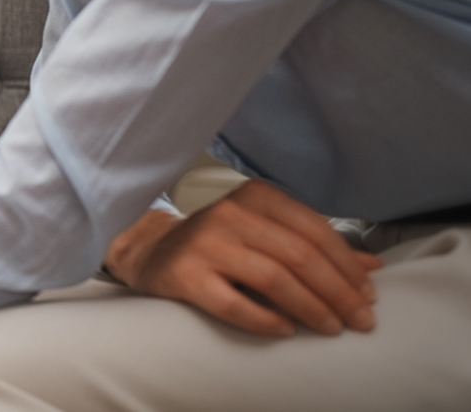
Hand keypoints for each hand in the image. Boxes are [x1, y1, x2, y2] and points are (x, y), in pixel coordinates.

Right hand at [104, 179, 382, 336]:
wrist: (153, 252)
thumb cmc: (221, 244)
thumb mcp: (267, 233)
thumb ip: (314, 245)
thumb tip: (372, 268)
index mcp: (255, 196)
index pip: (315, 230)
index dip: (347, 266)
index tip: (369, 295)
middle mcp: (230, 214)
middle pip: (299, 256)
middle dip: (338, 292)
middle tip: (361, 320)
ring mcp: (205, 244)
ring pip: (273, 279)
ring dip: (311, 308)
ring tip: (331, 327)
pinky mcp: (184, 275)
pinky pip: (233, 303)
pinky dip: (265, 319)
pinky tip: (285, 330)